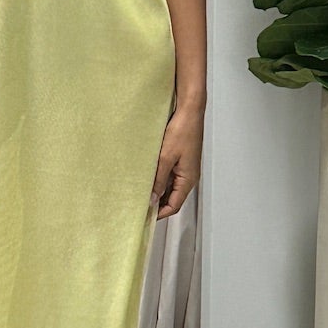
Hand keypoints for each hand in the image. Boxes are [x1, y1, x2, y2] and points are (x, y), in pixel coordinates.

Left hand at [150, 98, 203, 219]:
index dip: (159, 214)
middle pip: (172, 199)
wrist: (189, 111)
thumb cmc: (181, 131)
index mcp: (188, 179)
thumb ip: (158, 180)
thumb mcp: (165, 157)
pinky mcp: (182, 160)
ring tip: (140, 192)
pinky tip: (148, 177)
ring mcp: (186, 169)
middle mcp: (189, 177)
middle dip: (157, 205)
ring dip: (157, 192)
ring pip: (170, 188)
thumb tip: (151, 199)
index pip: (174, 206)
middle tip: (138, 206)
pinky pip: (170, 176)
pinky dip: (160, 180)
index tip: (144, 217)